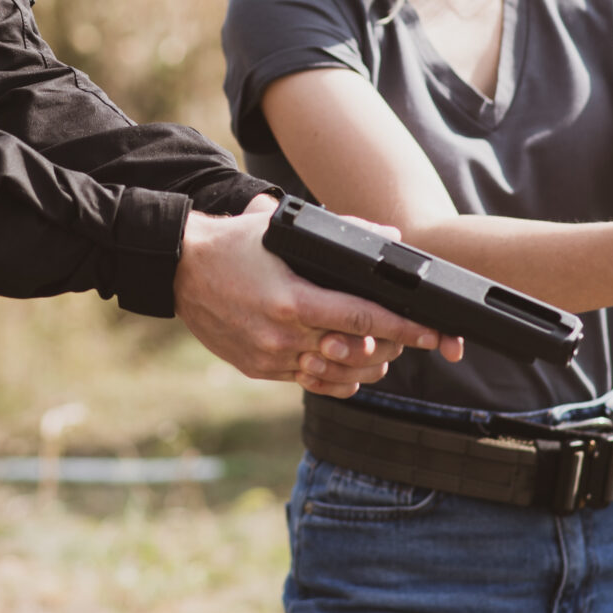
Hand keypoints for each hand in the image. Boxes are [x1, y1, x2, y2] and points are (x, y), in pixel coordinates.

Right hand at [174, 196, 457, 396]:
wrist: (180, 270)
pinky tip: (350, 369)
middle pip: (355, 353)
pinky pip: (308, 382)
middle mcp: (283, 335)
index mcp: (293, 301)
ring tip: (385, 354)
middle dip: (392, 348)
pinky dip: (336, 379)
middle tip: (413, 339)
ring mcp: (270, 357)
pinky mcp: (259, 368)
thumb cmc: (235, 245)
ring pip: (335, 375)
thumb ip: (342, 232)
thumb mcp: (284, 230)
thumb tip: (389, 236)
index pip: (363, 319)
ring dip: (366, 367)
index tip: (433, 334)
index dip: (404, 329)